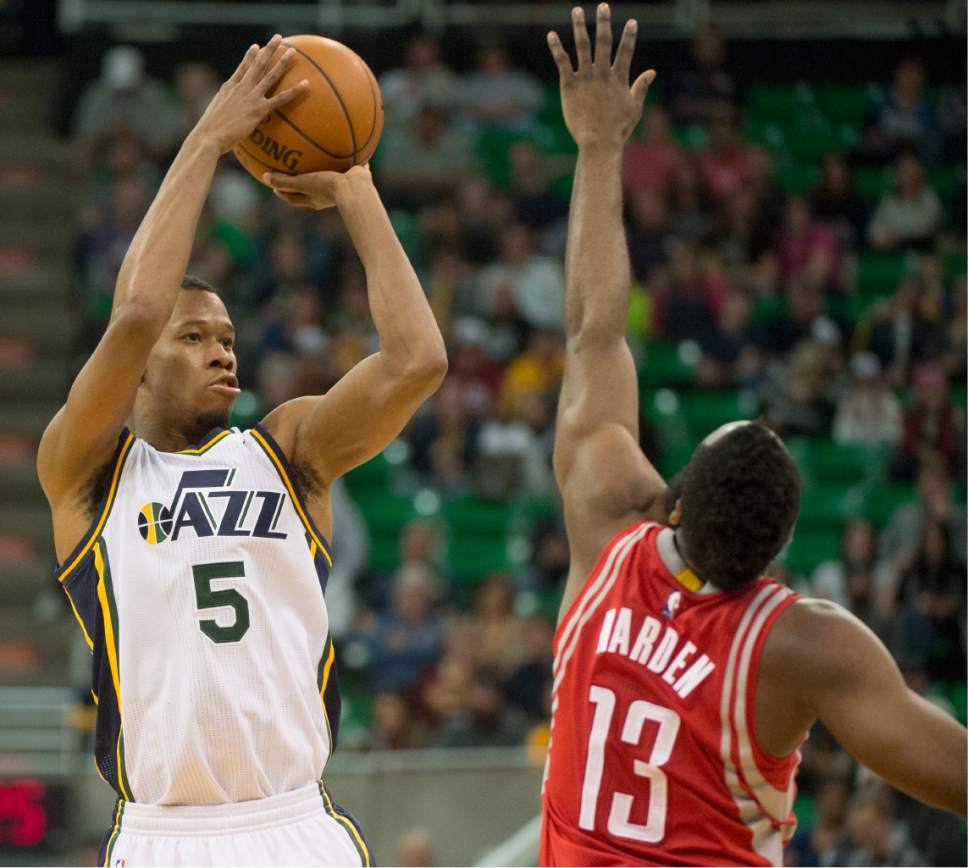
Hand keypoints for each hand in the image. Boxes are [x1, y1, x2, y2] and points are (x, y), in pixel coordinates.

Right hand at [192, 35, 307, 154]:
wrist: (209, 136)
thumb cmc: (209, 133)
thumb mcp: (215, 116)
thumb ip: (224, 111)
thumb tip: (226, 120)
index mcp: (229, 87)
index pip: (242, 68)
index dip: (250, 56)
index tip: (256, 46)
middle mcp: (241, 87)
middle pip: (258, 64)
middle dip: (268, 49)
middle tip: (278, 38)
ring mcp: (250, 97)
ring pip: (270, 75)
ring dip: (282, 62)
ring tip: (293, 51)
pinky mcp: (258, 110)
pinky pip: (281, 98)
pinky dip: (294, 90)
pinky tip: (306, 84)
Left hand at [264, 164, 373, 209]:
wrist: (357, 188)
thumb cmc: (328, 187)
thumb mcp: (303, 183)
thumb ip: (284, 181)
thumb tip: (265, 177)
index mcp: (315, 199)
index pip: (293, 198)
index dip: (282, 192)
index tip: (273, 186)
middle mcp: (327, 195)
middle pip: (310, 187)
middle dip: (302, 180)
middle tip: (292, 169)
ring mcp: (342, 186)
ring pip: (330, 175)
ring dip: (325, 167)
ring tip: (320, 153)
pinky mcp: (355, 176)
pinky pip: (348, 162)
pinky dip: (345, 154)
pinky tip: (344, 139)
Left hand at [547, 3, 655, 150]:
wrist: (598, 141)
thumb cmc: (617, 129)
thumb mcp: (634, 108)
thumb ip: (641, 87)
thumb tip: (652, 72)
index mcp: (619, 79)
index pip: (626, 52)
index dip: (629, 36)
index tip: (631, 21)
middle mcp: (602, 74)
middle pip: (604, 42)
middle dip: (604, 22)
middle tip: (603, 5)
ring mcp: (585, 78)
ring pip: (582, 46)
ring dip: (580, 27)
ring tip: (576, 11)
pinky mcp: (569, 85)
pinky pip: (562, 62)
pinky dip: (557, 48)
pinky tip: (551, 35)